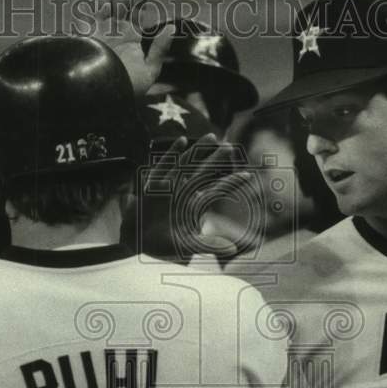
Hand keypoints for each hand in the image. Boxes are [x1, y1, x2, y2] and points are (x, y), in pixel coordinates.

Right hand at [71, 0, 172, 96]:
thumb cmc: (129, 91)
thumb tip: (171, 26)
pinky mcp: (84, 41)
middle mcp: (113, 32)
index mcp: (130, 38)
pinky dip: (78, 5)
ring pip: (100, 3)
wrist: (107, 103)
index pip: (137, 9)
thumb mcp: (150, 71)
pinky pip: (79, 19)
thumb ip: (159, 48)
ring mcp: (98, 34)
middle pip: (117, 0)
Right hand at [125, 134, 259, 262]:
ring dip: (199, 150)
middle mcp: (184, 193)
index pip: (217, 191)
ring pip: (186, 164)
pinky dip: (172, 153)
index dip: (231, 183)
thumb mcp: (189, 246)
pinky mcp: (154, 185)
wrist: (138, 242)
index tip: (248, 176)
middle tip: (231, 146)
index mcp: (195, 206)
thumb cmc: (164, 244)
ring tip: (212, 136)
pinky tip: (182, 141)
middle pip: (204, 172)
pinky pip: (164, 165)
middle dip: (217, 159)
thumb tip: (233, 251)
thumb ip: (210, 246)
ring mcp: (169, 187)